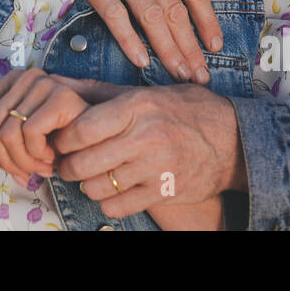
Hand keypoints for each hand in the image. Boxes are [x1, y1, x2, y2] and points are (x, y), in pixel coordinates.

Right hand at [0, 0, 226, 82]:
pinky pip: (113, 13)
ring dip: (166, 48)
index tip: (215, 45)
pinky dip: (128, 39)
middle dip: (190, 46)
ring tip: (178, 72)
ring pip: (150, 15)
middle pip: (174, 9)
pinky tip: (140, 60)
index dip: (207, 20)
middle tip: (200, 75)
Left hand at [0, 67, 97, 181]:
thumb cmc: (58, 139)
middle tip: (23, 175)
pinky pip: (29, 133)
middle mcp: (23, 76)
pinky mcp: (60, 95)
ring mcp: (43, 83)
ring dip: (24, 162)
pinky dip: (38, 155)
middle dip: (3, 161)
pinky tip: (53, 157)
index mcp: (9, 82)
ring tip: (42, 167)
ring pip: (7, 134)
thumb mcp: (15, 144)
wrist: (100, 138)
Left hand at [50, 82, 244, 220]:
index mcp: (137, 106)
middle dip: (67, 166)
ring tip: (91, 176)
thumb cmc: (183, 111)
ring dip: (87, 185)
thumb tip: (57, 83)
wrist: (232, 140)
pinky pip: (118, 207)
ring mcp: (156, 167)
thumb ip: (99, 91)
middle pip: (83, 163)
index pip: (81, 129)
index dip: (63, 139)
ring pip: (97, 187)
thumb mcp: (144, 92)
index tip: (61, 141)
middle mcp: (146, 137)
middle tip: (67, 163)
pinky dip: (108, 202)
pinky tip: (113, 190)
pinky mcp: (164, 192)